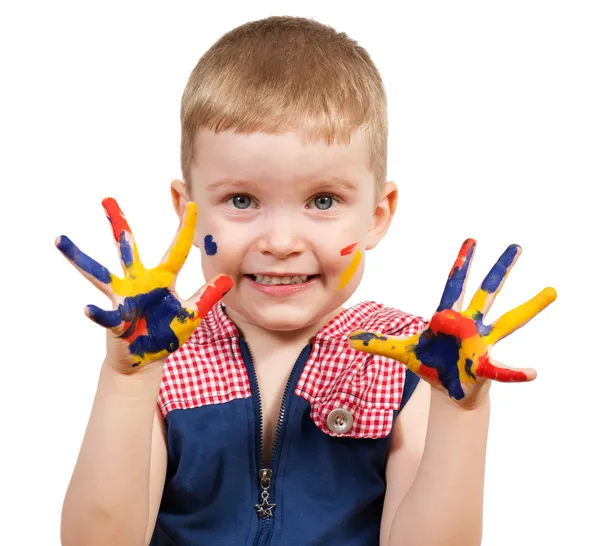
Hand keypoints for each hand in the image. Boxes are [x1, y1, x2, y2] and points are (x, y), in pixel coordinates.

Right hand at [56, 197, 232, 371]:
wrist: (145, 360)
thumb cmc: (165, 334)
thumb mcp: (191, 315)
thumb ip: (207, 297)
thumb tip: (227, 278)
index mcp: (162, 280)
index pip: (177, 250)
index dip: (185, 228)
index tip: (192, 202)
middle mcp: (139, 282)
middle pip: (128, 248)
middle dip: (119, 224)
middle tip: (107, 199)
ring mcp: (123, 298)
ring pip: (101, 273)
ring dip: (81, 258)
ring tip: (61, 240)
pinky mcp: (114, 319)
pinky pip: (104, 315)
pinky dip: (97, 313)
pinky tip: (87, 309)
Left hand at [348, 239, 555, 407]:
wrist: (446, 388)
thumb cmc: (430, 364)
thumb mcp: (401, 352)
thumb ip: (378, 343)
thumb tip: (349, 339)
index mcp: (448, 316)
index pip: (454, 284)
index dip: (462, 263)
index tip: (472, 240)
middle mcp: (470, 324)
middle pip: (486, 291)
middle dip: (499, 270)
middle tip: (516, 246)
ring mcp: (482, 343)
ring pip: (509, 321)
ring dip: (529, 307)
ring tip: (551, 292)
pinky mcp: (485, 366)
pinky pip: (501, 369)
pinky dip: (515, 372)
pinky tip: (531, 372)